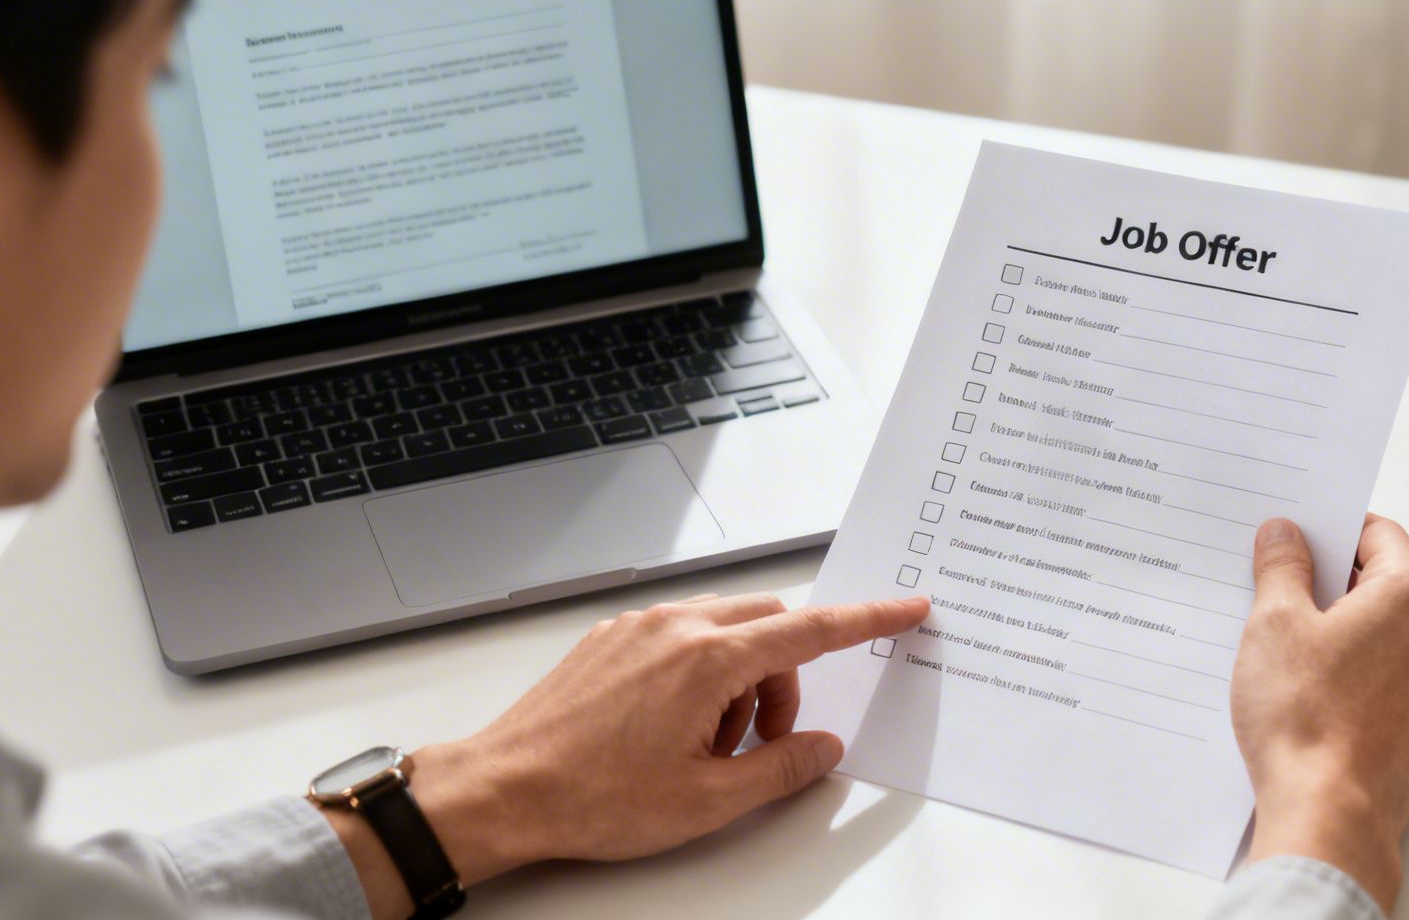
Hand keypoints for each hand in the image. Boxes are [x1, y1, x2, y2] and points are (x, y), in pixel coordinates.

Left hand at [327, 592, 926, 914]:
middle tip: (770, 740)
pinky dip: (698, 674)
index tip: (906, 607)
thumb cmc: (591, 797)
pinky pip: (679, 638)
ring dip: (740, 681)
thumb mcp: (708, 801)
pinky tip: (672, 730)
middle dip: (787, 677)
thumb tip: (822, 748)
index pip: (812, 629)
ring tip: (708, 748)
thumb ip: (782, 768)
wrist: (503, 791)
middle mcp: (674, 628)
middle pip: (769, 628)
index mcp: (708, 660)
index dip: (868, 619)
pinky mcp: (609, 640)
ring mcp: (637, 629)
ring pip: (723, 632)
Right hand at [1230, 515, 1408, 913]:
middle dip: (1333, 585)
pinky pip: (1395, 679)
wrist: (1331, 816)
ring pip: (1391, 634)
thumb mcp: (1274, 623)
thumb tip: (1286, 535)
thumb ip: (1283, 566)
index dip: (1330, 531)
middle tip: (1279, 598)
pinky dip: (1361, 675)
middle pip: (1386, 583)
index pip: (1377, 532)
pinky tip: (1316, 696)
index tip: (1294, 543)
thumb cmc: (1305, 719)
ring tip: (1293, 657)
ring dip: (1348, 633)